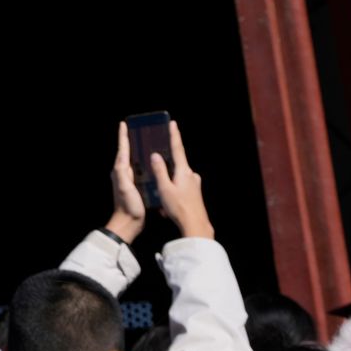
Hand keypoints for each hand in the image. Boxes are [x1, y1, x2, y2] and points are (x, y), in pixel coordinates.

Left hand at [107, 122, 146, 243]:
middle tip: (140, 130)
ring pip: (136, 161)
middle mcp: (124, 173)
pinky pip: (142, 171)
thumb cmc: (126, 205)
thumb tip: (122, 157)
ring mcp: (131, 180)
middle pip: (129, 153)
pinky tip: (156, 162)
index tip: (124, 124)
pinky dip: (146, 163)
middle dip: (132, 141)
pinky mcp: (138, 187)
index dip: (123, 136)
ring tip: (150, 142)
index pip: (122, 149)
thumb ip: (122, 173)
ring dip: (140, 151)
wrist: (129, 224)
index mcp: (120, 171)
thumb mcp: (124, 187)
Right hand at [151, 120, 212, 239]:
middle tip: (159, 163)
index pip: (178, 149)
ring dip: (168, 182)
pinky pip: (180, 187)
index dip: (174, 136)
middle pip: (177, 163)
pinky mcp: (194, 194)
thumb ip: (160, 171)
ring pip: (178, 177)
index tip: (173, 124)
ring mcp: (194, 185)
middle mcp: (191, 175)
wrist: (195, 226)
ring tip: (160, 193)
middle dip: (167, 164)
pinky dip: (172, 191)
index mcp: (184, 171)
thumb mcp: (164, 189)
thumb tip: (156, 155)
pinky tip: (166, 205)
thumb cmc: (179, 208)